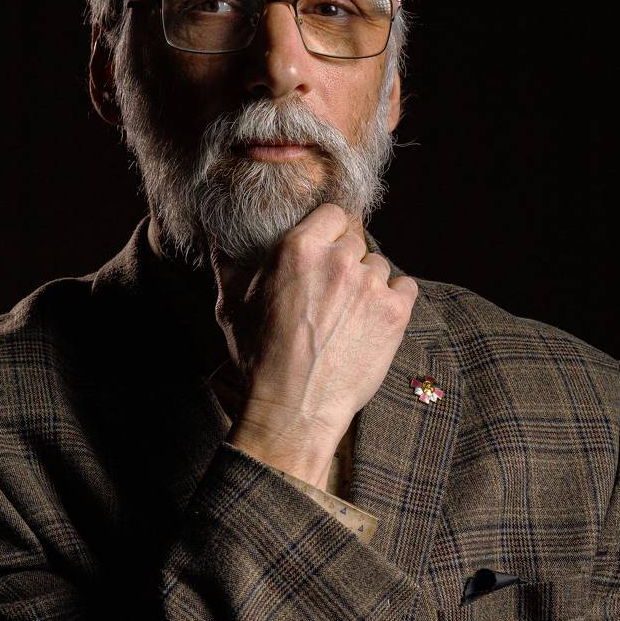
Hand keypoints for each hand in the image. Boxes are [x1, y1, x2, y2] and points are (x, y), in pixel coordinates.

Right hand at [209, 203, 417, 465]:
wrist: (295, 407)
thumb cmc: (260, 358)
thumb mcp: (231, 306)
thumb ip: (227, 264)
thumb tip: (214, 237)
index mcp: (299, 248)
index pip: (334, 213)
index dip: (331, 231)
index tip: (327, 249)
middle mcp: (339, 260)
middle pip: (357, 239)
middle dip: (346, 260)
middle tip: (333, 290)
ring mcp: (371, 286)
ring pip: (380, 266)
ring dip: (368, 282)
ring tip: (349, 313)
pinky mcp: (395, 313)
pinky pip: (405, 287)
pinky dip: (394, 300)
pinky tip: (373, 319)